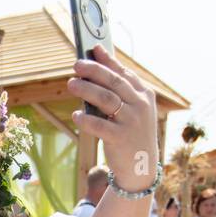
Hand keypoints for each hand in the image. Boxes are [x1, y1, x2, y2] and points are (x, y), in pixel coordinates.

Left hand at [67, 45, 158, 192]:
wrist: (141, 167)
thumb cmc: (131, 134)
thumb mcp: (132, 111)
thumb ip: (119, 92)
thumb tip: (96, 70)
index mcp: (144, 95)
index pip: (124, 73)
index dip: (108, 60)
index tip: (93, 49)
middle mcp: (140, 105)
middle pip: (114, 82)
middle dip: (94, 71)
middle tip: (77, 65)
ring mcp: (131, 122)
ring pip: (106, 99)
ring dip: (87, 90)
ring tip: (71, 84)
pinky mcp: (121, 139)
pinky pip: (100, 125)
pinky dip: (86, 119)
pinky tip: (76, 115)